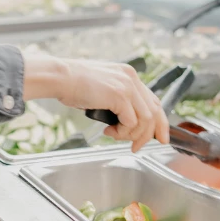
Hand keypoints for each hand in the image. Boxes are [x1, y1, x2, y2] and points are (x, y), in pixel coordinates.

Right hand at [23, 48, 169, 151]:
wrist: (60, 77)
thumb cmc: (73, 83)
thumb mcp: (103, 87)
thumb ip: (118, 98)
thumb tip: (126, 119)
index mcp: (128, 74)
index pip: (153, 100)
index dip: (159, 121)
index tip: (158, 136)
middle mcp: (131, 78)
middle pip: (155, 111)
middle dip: (150, 134)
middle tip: (138, 146)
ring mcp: (127, 86)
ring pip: (145, 120)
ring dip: (132, 135)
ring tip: (114, 136)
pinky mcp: (120, 96)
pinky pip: (131, 123)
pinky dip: (121, 132)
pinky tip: (108, 131)